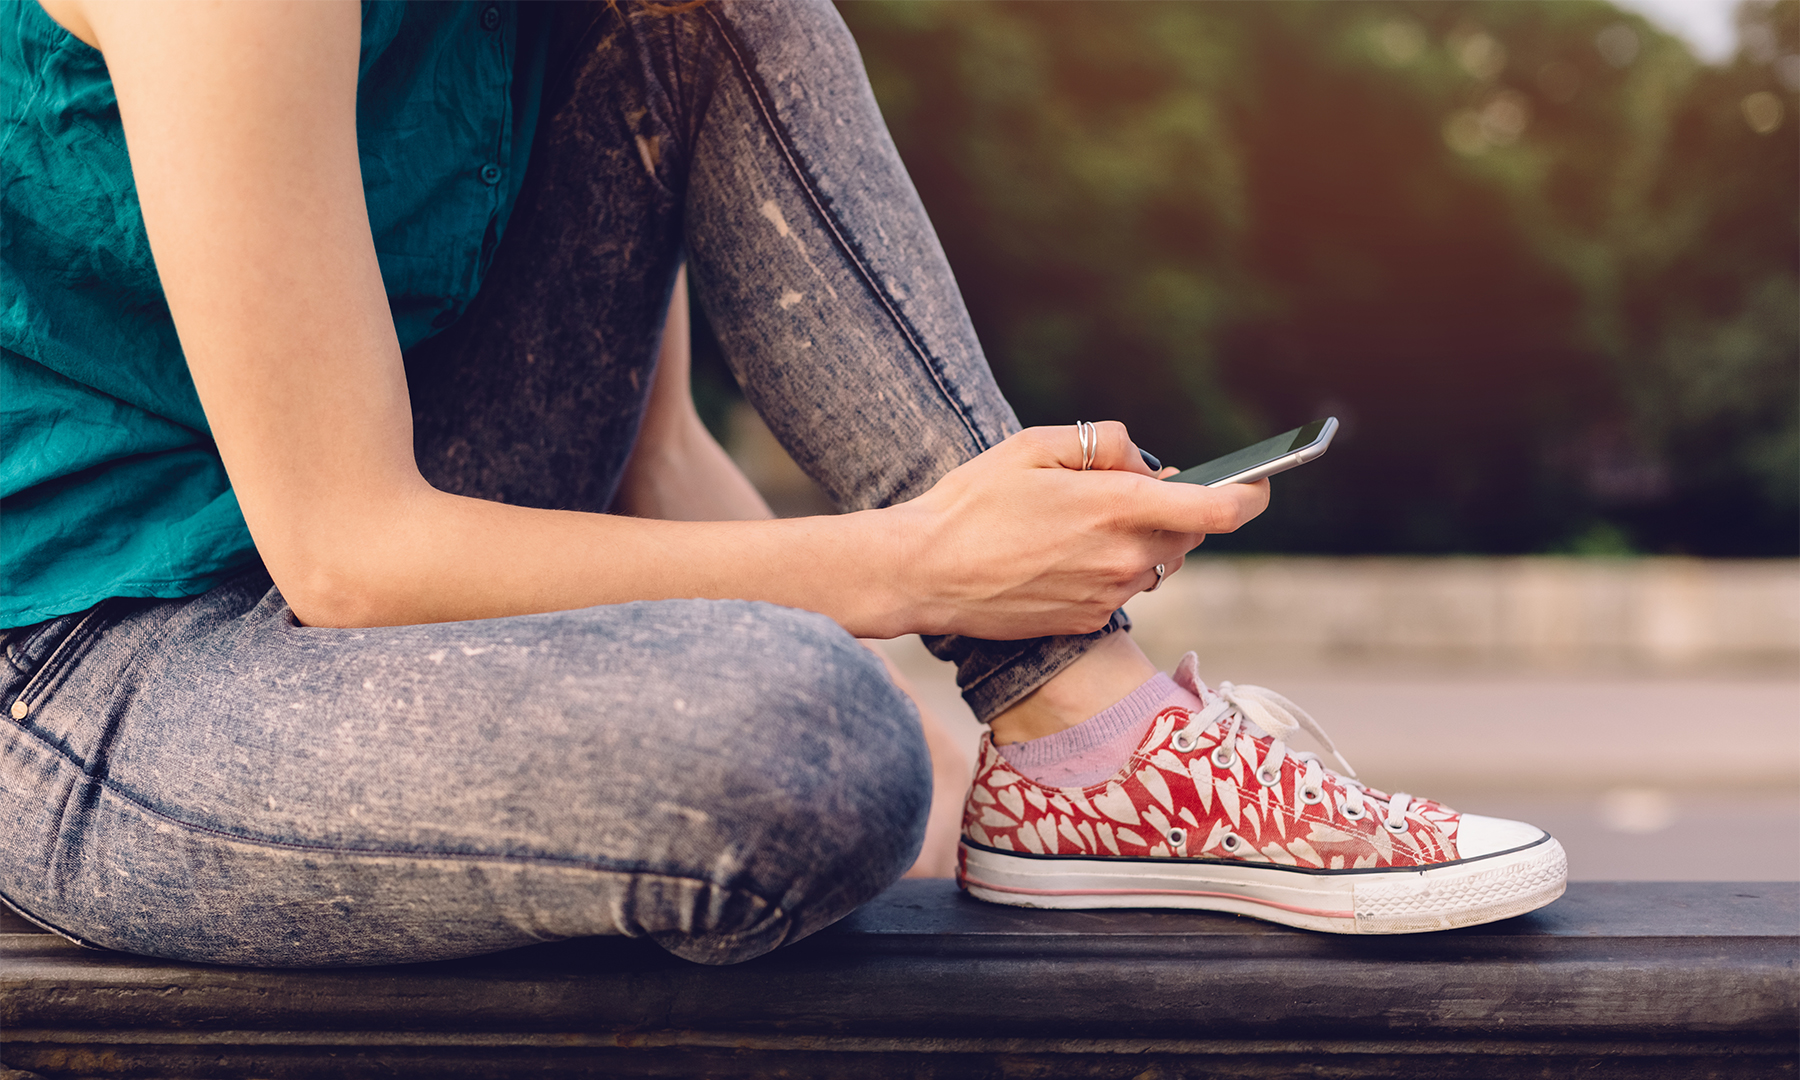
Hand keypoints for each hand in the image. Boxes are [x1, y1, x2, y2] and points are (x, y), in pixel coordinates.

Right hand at [884, 421, 1268, 639]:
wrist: (924, 572)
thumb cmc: (972, 502)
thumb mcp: (1033, 444)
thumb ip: (1102, 442)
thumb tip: (1146, 463)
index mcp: (1116, 508)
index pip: (1218, 509)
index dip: (1250, 495)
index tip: (1260, 482)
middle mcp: (1123, 558)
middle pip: (1188, 536)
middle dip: (1177, 510)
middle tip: (1130, 489)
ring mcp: (1108, 596)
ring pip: (1155, 563)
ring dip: (1140, 540)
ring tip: (1081, 521)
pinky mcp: (1087, 621)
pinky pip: (1122, 588)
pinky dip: (1109, 568)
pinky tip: (1061, 555)